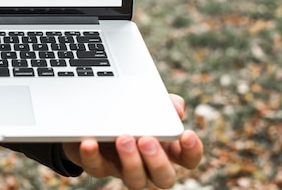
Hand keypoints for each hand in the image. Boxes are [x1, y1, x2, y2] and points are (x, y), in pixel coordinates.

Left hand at [62, 94, 202, 189]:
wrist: (91, 114)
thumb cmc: (128, 111)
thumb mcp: (146, 102)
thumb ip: (164, 102)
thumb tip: (175, 108)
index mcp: (164, 148)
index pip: (187, 159)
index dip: (192, 151)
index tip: (186, 134)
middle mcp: (146, 164)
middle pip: (164, 178)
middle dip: (158, 161)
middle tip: (147, 140)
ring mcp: (123, 168)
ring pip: (135, 180)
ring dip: (130, 161)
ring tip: (123, 138)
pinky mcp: (98, 165)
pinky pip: (96, 167)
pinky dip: (92, 155)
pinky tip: (90, 142)